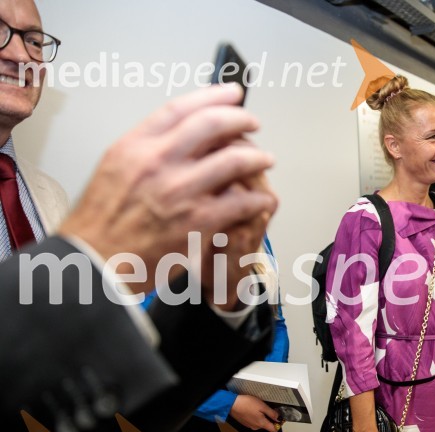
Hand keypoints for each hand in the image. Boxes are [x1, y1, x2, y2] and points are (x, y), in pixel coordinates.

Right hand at [59, 84, 277, 293]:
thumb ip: (147, 148)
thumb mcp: (115, 168)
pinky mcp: (198, 221)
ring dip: (258, 157)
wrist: (96, 261)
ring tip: (265, 159)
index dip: (213, 95)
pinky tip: (261, 198)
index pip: (181, 107)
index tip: (232, 94)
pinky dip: (257, 198)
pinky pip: (242, 201)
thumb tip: (181, 134)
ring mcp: (180, 190)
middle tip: (253, 124)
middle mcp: (158, 161)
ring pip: (235, 159)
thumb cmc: (102, 221)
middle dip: (242, 120)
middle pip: (213, 124)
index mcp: (136, 145)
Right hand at [229, 394, 282, 431]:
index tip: (280, 418)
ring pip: (260, 422)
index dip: (279, 424)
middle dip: (270, 418)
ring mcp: (250, 425)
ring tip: (259, 407)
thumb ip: (272, 413)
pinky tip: (253, 409)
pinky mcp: (246, 422)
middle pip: (267, 425)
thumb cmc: (246, 404)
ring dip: (262, 416)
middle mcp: (256, 427)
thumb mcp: (263, 406)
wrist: (232, 404)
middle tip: (269, 409)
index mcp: (261, 424)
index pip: (274, 430)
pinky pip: (254, 421)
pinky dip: (256, 416)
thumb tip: (279, 418)